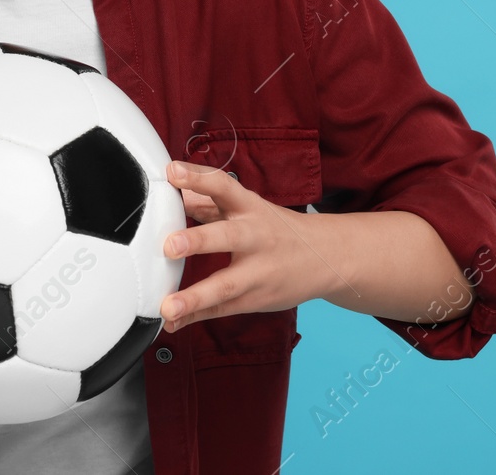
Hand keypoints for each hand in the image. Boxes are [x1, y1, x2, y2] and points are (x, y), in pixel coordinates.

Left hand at [157, 159, 342, 331]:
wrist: (327, 258)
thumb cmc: (276, 229)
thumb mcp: (248, 206)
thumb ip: (208, 200)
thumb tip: (171, 190)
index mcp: (250, 207)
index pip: (224, 186)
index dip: (198, 178)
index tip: (172, 173)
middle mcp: (255, 237)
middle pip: (228, 236)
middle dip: (198, 241)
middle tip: (169, 246)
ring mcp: (258, 272)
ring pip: (226, 285)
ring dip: (194, 297)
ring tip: (168, 307)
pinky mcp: (255, 299)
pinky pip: (223, 309)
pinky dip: (195, 316)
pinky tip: (172, 322)